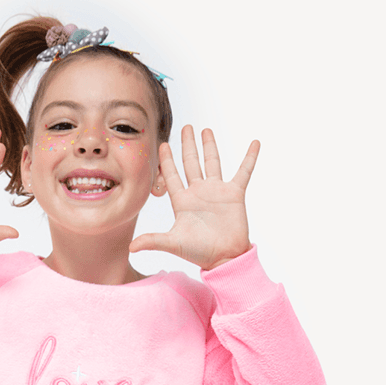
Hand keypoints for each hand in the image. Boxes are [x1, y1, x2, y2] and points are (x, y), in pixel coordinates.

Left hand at [129, 125, 259, 270]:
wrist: (224, 257)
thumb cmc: (198, 252)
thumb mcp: (173, 243)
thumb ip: (153, 241)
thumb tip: (131, 247)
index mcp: (182, 201)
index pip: (172, 175)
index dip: (167, 160)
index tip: (162, 145)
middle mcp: (198, 192)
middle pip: (190, 163)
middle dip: (187, 145)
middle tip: (185, 127)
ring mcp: (217, 191)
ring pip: (212, 162)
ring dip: (209, 146)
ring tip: (205, 130)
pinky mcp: (234, 194)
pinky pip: (244, 171)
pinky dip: (250, 158)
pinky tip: (254, 143)